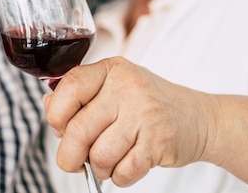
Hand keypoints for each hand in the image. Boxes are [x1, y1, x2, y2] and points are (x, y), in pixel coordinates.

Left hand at [44, 57, 213, 186]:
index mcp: (110, 69)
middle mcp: (127, 87)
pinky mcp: (158, 142)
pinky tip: (126, 165)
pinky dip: (119, 177)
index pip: (68, 87)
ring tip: (108, 160)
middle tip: (74, 161)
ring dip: (98, 168)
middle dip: (69, 155)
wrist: (199, 117)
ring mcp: (144, 114)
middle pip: (77, 129)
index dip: (55, 115)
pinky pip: (123, 171)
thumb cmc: (147, 103)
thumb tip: (48, 107)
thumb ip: (79, 95)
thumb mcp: (114, 86)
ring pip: (98, 155)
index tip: (60, 128)